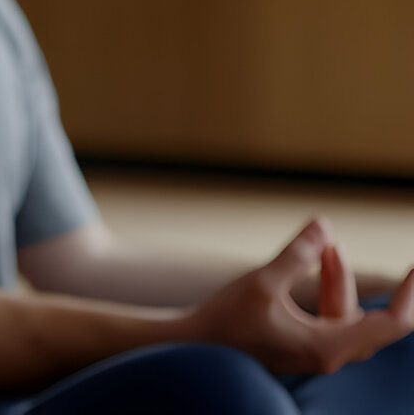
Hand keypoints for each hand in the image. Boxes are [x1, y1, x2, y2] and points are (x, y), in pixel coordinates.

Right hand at [186, 218, 413, 374]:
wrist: (187, 347)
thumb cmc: (222, 320)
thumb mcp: (261, 281)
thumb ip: (297, 254)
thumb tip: (325, 224)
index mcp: (326, 347)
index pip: (391, 325)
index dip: (410, 296)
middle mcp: (325, 355)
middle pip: (366, 317)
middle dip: (355, 277)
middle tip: (351, 247)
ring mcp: (311, 354)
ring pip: (344, 316)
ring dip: (338, 281)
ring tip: (324, 247)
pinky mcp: (296, 347)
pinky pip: (327, 319)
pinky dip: (325, 292)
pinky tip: (313, 268)